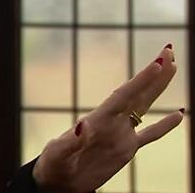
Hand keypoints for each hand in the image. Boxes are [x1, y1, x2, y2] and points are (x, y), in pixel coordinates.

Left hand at [32, 44, 183, 192]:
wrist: (57, 181)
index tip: (158, 64)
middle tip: (169, 51)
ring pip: (145, 107)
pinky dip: (165, 126)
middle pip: (137, 93)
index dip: (141, 80)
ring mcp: (120, 134)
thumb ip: (70, 141)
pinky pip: (150, 135)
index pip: (123, 96)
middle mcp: (111, 123)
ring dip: (158, 89)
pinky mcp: (125, 150)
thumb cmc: (52, 166)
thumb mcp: (57, 154)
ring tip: (173, 68)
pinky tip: (179, 114)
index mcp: (97, 121)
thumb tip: (82, 126)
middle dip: (153, 74)